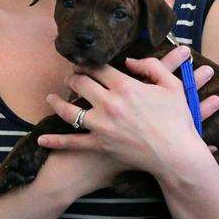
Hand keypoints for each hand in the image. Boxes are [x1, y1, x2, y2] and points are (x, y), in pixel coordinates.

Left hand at [38, 46, 218, 176]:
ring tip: (51, 98)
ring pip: (69, 110)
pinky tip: (41, 138)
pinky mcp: (99, 145)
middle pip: (80, 84)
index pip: (97, 68)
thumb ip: (152, 66)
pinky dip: (55, 141)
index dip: (88, 64)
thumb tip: (131, 61)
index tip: (84, 64)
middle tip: (70, 78)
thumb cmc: (178, 121)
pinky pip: (72, 142)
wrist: (177, 156)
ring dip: (57, 102)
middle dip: (72, 78)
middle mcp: (109, 103)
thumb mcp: (172, 85)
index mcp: (125, 86)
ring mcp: (101, 125)